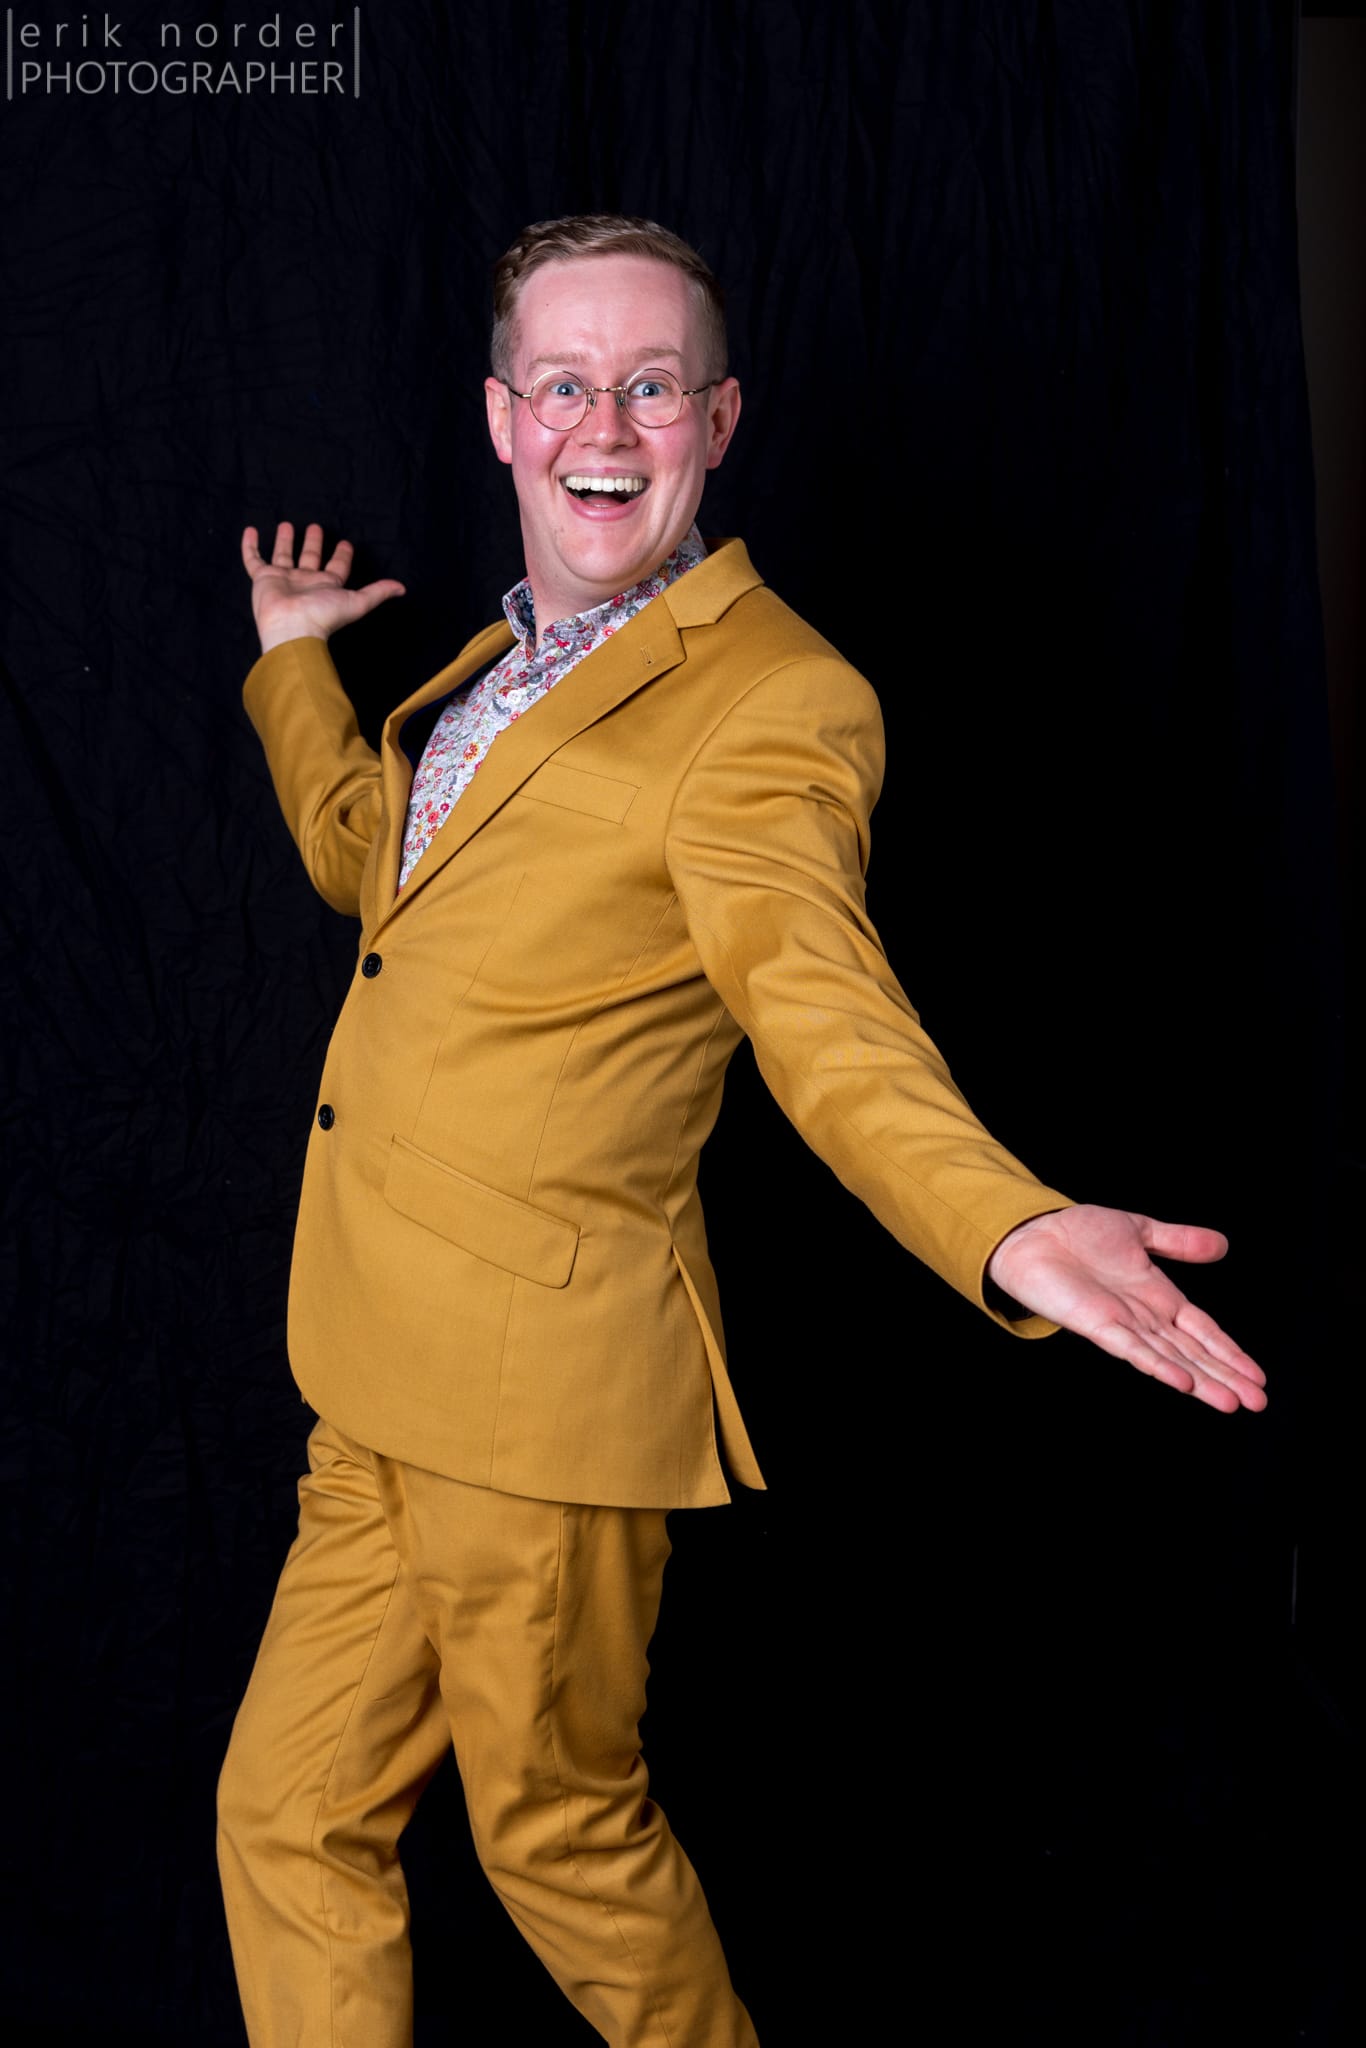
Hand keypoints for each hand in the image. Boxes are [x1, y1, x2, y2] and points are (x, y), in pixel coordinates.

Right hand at [242, 520, 405, 653]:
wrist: (291, 627)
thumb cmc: (323, 616)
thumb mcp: (357, 601)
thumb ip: (378, 592)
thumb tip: (403, 588)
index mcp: (326, 586)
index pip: (337, 567)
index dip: (343, 556)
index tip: (347, 543)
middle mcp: (305, 582)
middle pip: (311, 558)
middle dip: (315, 543)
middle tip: (317, 527)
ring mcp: (283, 579)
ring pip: (283, 555)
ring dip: (286, 541)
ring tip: (288, 525)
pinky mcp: (263, 578)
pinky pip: (253, 559)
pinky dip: (250, 545)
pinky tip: (251, 530)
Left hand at [986, 1205, 1266, 1412]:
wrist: (1031, 1233)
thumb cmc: (1079, 1234)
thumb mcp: (1138, 1231)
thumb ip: (1178, 1242)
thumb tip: (1222, 1244)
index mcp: (1159, 1298)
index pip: (1203, 1331)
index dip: (1230, 1352)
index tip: (1258, 1377)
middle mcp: (1144, 1317)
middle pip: (1193, 1353)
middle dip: (1226, 1378)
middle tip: (1258, 1403)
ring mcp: (1121, 1323)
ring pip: (1170, 1358)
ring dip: (1201, 1381)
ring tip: (1230, 1404)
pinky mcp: (1095, 1323)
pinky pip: (1130, 1348)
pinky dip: (1157, 1365)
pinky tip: (1181, 1383)